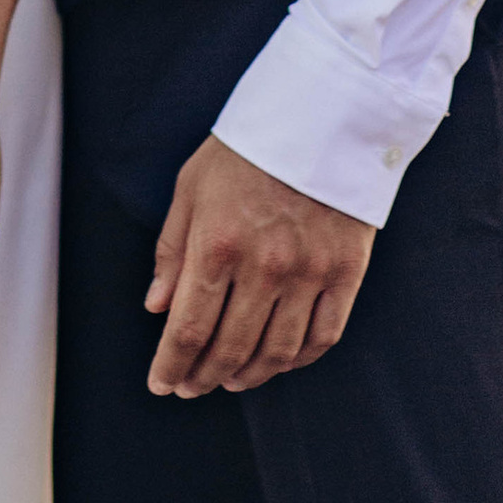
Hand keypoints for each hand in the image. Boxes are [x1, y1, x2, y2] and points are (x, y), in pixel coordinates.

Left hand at [145, 136, 373, 398]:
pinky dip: (298, 360)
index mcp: (217, 243)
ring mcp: (309, 272)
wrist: (321, 115)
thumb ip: (173, 251)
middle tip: (191, 387)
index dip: (171, 365)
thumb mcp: (192, 187)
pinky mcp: (346, 272)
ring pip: (277, 352)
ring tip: (230, 379)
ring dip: (249, 375)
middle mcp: (264, 265)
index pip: (188, 328)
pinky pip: (323, 336)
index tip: (162, 383)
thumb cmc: (246, 150)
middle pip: (230, 348)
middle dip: (203, 377)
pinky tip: (279, 361)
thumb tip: (156, 308)